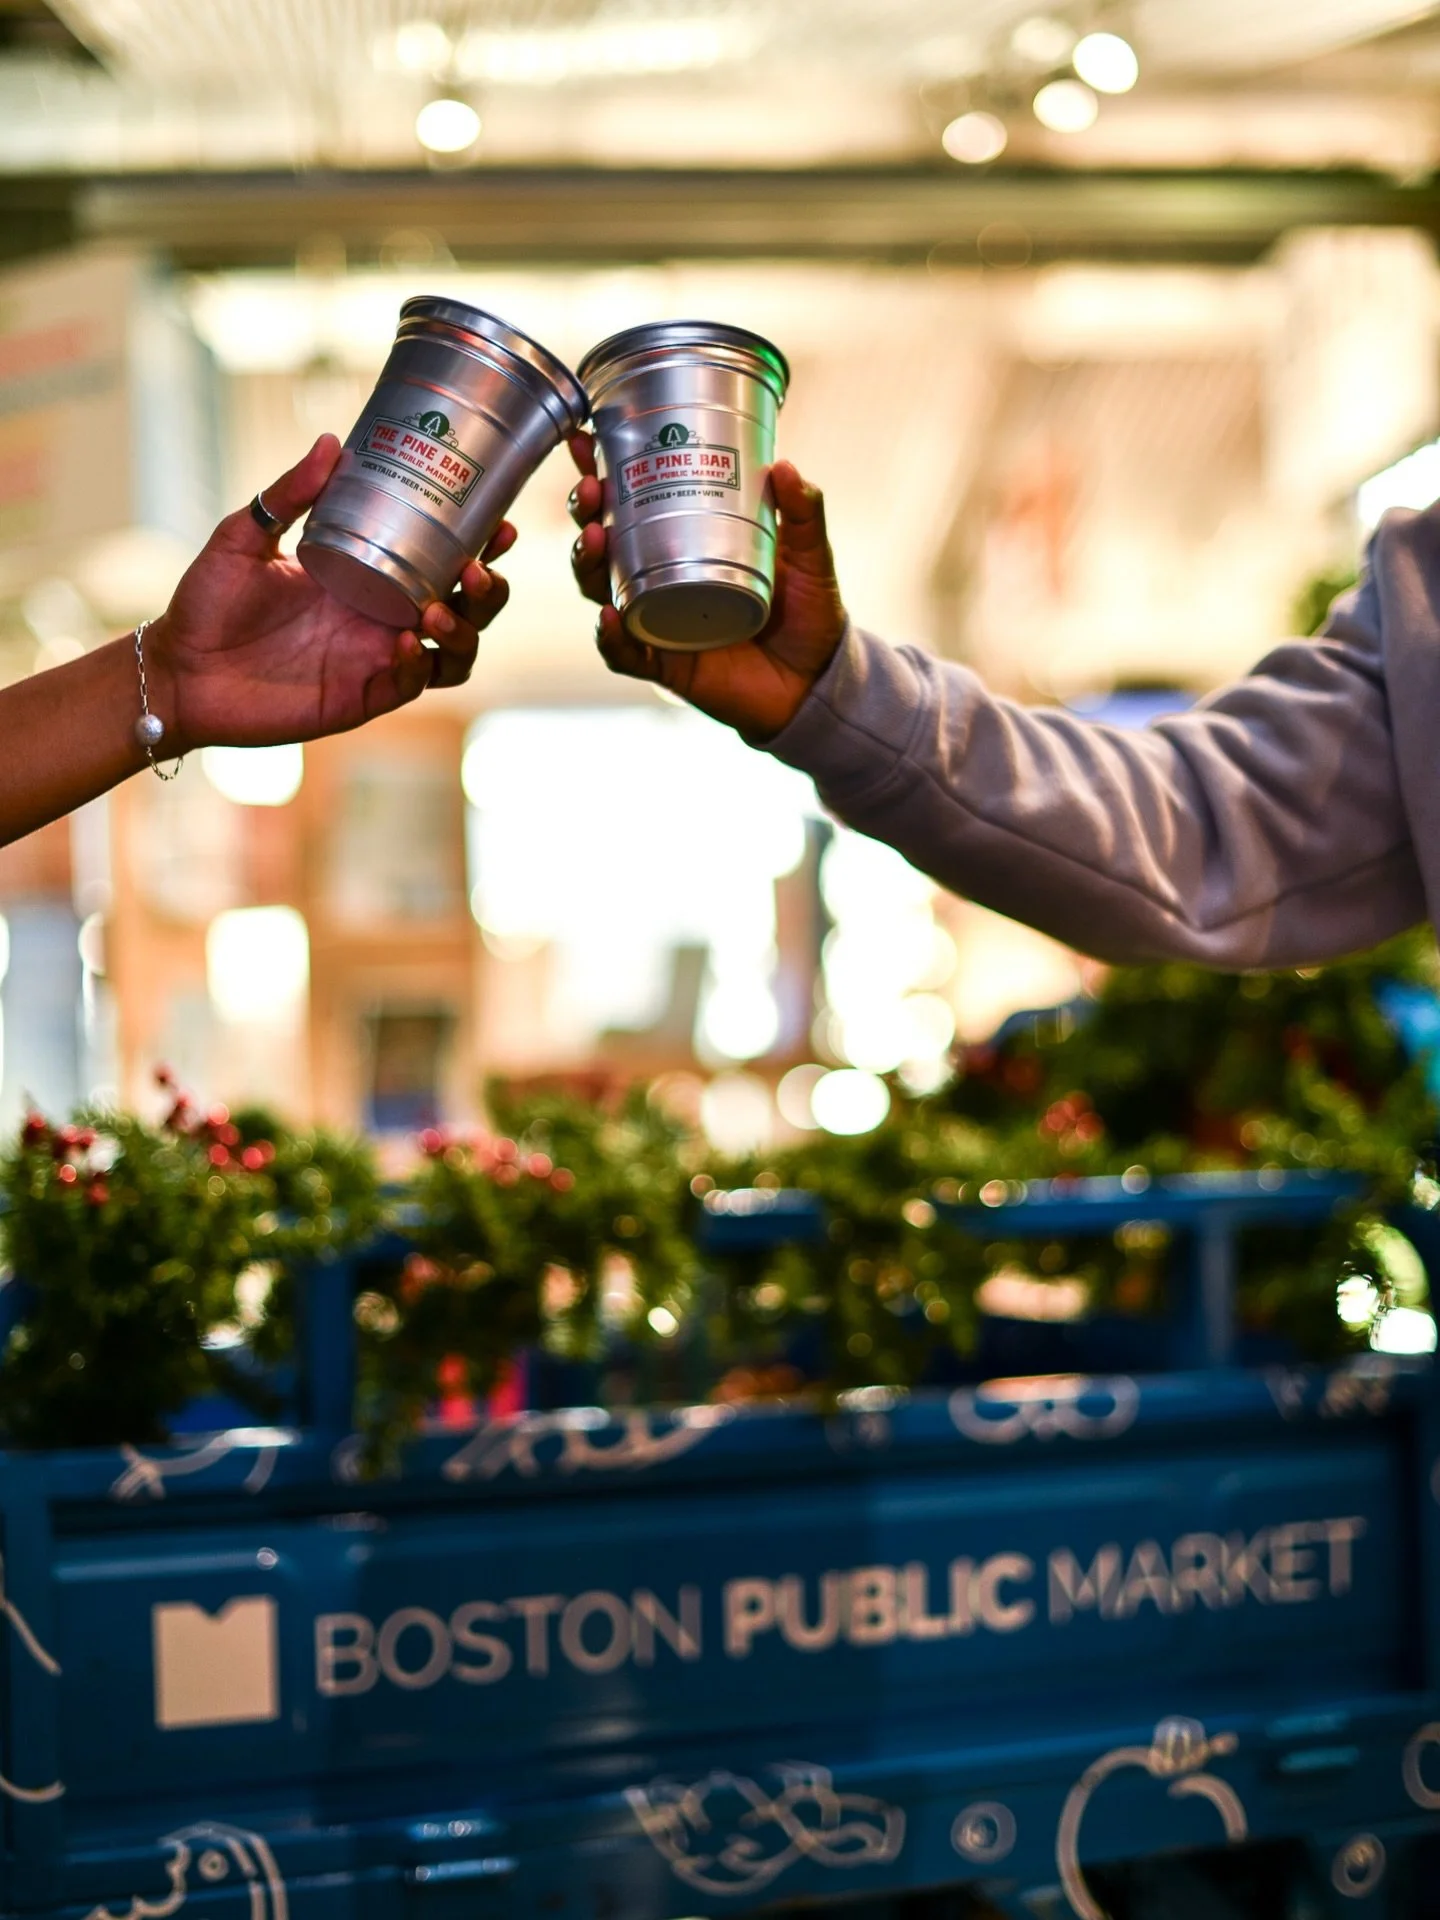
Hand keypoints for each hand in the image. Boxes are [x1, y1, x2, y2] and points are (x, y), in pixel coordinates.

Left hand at [148, 435, 514, 752]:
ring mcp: (376, 660)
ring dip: (465, 631)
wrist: (179, 670)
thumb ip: (289, 494)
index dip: (480, 547)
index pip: (441, 560)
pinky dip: (419, 665)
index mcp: (369, 575)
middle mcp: (383, 618)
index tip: (497, 524)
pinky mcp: (361, 698)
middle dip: (489, 591)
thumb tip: (331, 442)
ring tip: (439, 609)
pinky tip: (405, 643)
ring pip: (455, 653)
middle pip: (467, 609)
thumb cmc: (207, 604)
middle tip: (478, 567)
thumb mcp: (245, 536)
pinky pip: (411, 685)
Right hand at [567, 434, 846, 741]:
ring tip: (594, 537)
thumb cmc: (807, 615)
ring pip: (602, 591)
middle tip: (590, 487)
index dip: (602, 471)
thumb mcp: (809, 556)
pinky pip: (625, 653)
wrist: (817, 682)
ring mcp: (658, 621)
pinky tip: (609, 617)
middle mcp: (661, 579)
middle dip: (586, 511)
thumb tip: (784, 468)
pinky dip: (611, 638)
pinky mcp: (664, 664)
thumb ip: (802, 514)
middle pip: (603, 542)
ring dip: (587, 562)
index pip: (633, 502)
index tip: (587, 439)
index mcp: (685, 543)